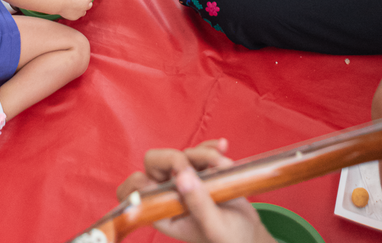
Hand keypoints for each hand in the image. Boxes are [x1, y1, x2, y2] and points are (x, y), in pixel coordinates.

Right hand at [59, 0, 93, 20]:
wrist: (61, 4)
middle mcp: (85, 7)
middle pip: (89, 5)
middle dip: (87, 3)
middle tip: (81, 1)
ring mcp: (80, 13)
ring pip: (83, 12)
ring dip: (81, 9)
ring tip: (76, 6)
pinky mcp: (75, 17)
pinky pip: (77, 16)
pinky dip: (75, 13)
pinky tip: (71, 11)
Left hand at [117, 140, 274, 242]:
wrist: (250, 235)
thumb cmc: (229, 238)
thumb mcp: (214, 226)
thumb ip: (198, 203)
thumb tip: (182, 175)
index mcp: (161, 212)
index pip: (131, 191)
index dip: (142, 182)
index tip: (169, 183)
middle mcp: (168, 194)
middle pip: (152, 163)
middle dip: (173, 159)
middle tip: (193, 167)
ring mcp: (184, 180)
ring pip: (180, 154)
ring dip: (202, 154)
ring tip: (223, 166)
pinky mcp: (200, 171)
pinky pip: (198, 150)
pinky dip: (211, 147)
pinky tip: (223, 147)